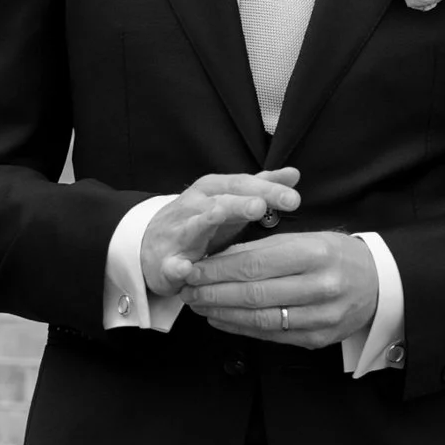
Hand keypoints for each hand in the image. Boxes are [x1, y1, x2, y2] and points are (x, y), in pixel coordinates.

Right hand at [141, 169, 300, 298]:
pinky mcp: (166, 261)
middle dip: (240, 203)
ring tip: (220, 216)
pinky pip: (171, 264)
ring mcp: (178, 232)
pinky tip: (185, 269)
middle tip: (262, 205)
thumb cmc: (200, 220)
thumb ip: (261, 188)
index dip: (267, 190)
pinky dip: (177, 267)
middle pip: (220, 201)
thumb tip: (294, 174)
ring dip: (207, 220)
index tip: (293, 198)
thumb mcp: (231, 200)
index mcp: (213, 190)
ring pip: (194, 225)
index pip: (242, 185)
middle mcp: (195, 206)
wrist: (150, 245)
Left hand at [184, 229, 378, 350]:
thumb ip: (265, 249)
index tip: (193, 269)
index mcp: (315, 254)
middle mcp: (320, 288)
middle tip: (187, 290)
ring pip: (259, 319)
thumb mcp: (307, 238)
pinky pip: (271, 335)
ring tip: (199, 305)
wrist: (379, 283)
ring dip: (222, 313)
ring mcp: (321, 318)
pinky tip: (221, 319)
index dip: (218, 270)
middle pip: (253, 294)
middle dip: (213, 293)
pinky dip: (240, 328)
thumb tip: (218, 259)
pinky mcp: (318, 339)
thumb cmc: (337, 256)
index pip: (254, 264)